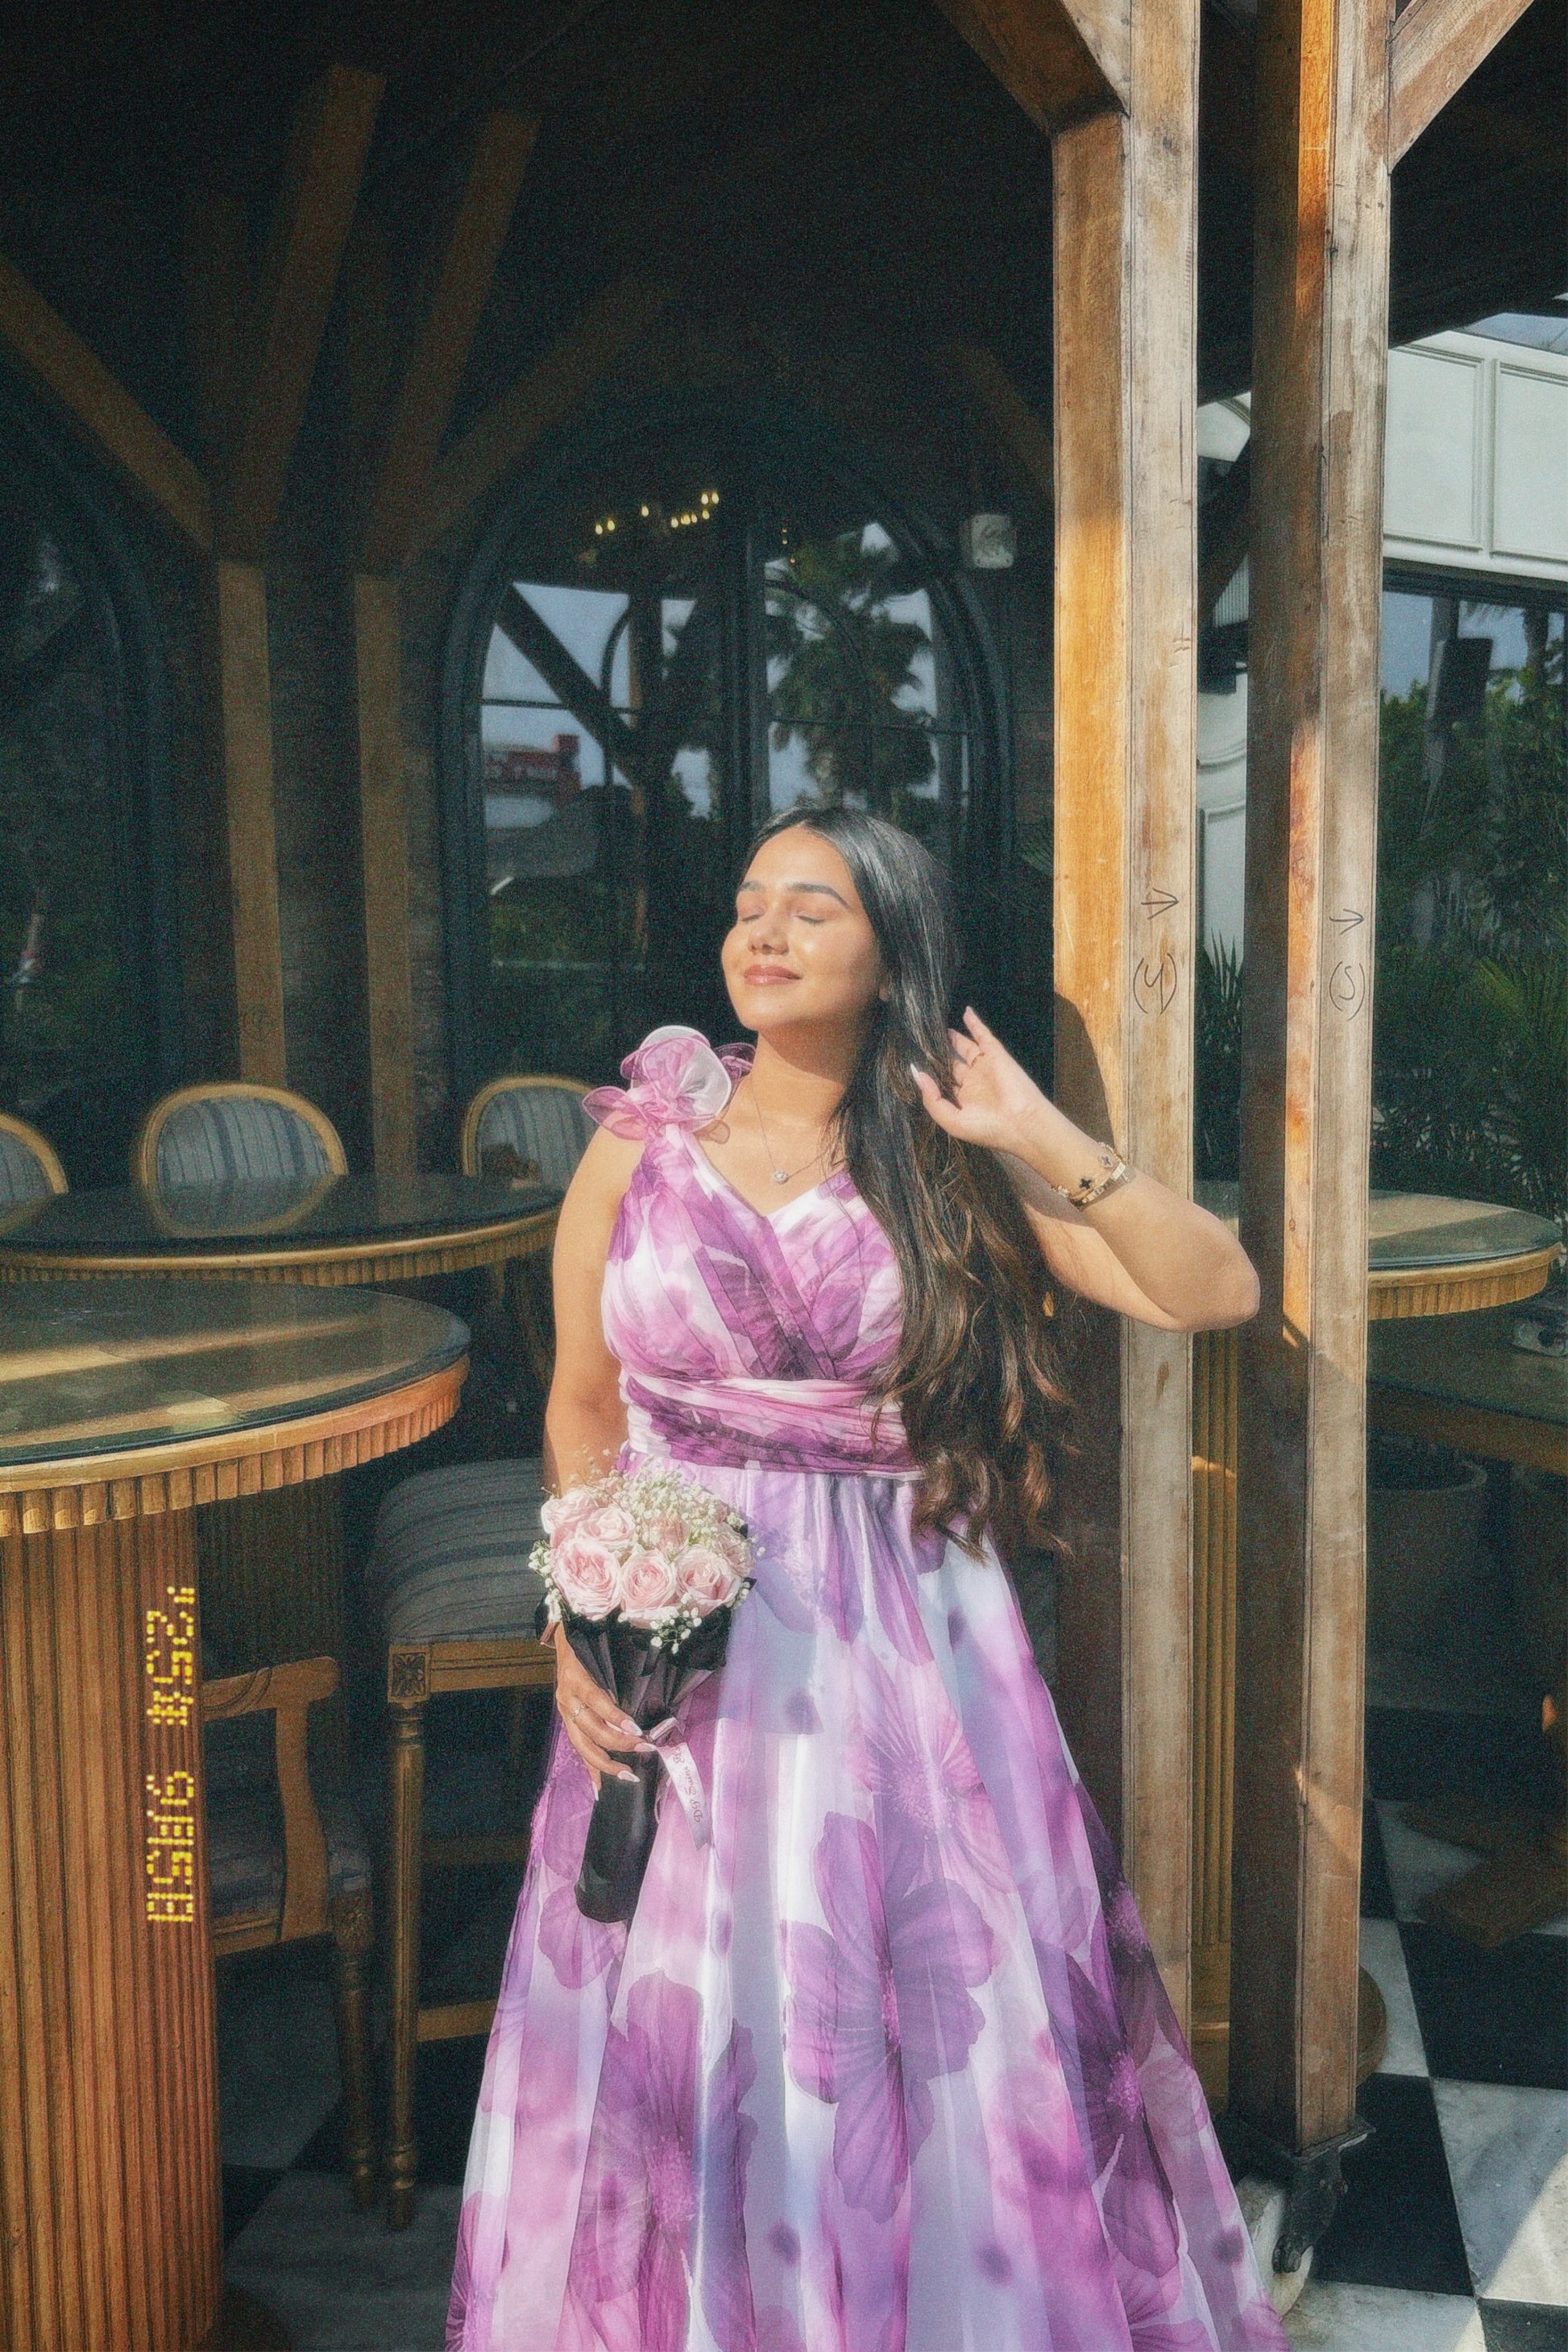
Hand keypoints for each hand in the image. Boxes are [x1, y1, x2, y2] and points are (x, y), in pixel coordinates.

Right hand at [553, 1624, 642, 1790]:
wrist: (566, 1638)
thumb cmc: (591, 1644)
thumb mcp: (602, 1651)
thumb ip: (616, 1672)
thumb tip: (640, 1696)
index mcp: (576, 1678)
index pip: (596, 1700)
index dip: (614, 1716)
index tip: (635, 1729)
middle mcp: (567, 1698)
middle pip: (590, 1728)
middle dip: (618, 1743)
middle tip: (645, 1749)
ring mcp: (565, 1712)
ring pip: (583, 1745)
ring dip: (606, 1762)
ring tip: (628, 1775)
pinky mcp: (567, 1722)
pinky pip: (580, 1749)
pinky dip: (591, 1769)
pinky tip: (600, 1787)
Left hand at [911, 1008, 1062, 1159]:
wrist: (1022, 1123)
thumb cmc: (986, 1128)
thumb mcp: (951, 1120)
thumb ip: (932, 1099)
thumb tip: (917, 1074)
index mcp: (964, 1101)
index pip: (945, 1083)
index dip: (931, 1073)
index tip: (916, 1061)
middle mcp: (974, 1084)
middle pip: (953, 1064)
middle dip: (940, 1054)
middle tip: (924, 1041)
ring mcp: (985, 1068)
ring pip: (966, 1048)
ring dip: (954, 1038)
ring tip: (938, 1028)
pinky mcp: (997, 1055)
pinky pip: (984, 1036)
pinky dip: (975, 1024)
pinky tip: (966, 1012)